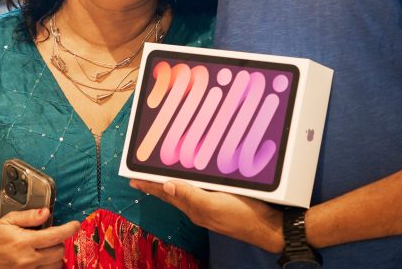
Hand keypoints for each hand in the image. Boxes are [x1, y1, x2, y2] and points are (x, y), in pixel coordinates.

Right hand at [0, 207, 79, 267]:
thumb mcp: (8, 220)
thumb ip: (29, 216)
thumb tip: (46, 212)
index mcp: (23, 242)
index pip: (55, 236)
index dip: (69, 229)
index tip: (75, 225)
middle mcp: (27, 259)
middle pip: (58, 251)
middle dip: (60, 241)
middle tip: (53, 236)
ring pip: (55, 265)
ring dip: (56, 255)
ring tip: (47, 248)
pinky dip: (49, 265)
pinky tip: (43, 258)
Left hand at [130, 179, 283, 252]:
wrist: (269, 227)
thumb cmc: (242, 216)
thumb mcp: (213, 205)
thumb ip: (190, 195)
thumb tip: (165, 185)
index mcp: (193, 208)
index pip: (165, 194)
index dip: (149, 186)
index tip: (132, 179)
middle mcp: (200, 206)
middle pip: (173, 192)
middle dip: (157, 183)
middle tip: (141, 175)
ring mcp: (213, 203)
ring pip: (187, 189)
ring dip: (173, 180)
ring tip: (160, 174)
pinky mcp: (225, 198)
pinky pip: (202, 187)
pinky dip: (193, 180)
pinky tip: (195, 176)